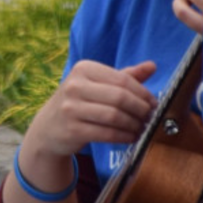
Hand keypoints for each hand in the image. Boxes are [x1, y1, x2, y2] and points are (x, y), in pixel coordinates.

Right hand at [27, 59, 158, 157]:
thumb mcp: (98, 84)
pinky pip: (107, 133)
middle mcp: (74, 85)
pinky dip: (124, 136)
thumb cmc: (79, 102)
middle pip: (120, 97)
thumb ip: (125, 76)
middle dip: (141, 109)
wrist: (48, 127)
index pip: (122, 79)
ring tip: (142, 128)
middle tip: (150, 117)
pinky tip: (131, 137)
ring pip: (115, 116)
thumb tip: (152, 66)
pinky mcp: (72, 129)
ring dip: (134, 124)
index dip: (143, 93)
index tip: (154, 103)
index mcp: (83, 69)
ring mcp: (71, 108)